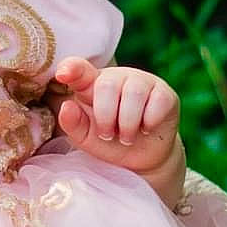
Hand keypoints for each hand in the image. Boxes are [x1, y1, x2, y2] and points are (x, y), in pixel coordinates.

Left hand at [51, 57, 181, 175]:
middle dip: (105, 116)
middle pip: (107, 85)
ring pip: (134, 93)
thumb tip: (66, 107)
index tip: (62, 74)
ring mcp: (142, 82)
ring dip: (127, 122)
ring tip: (126, 137)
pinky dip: (150, 121)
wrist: (141, 157)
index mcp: (92, 83)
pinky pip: (157, 102)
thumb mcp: (86, 137)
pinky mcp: (164, 94)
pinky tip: (146, 128)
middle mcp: (117, 77)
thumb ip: (73, 124)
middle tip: (108, 134)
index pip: (80, 70)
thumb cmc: (109, 140)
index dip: (72, 69)